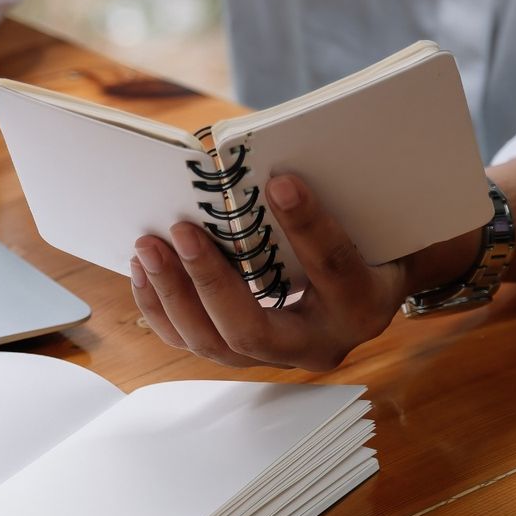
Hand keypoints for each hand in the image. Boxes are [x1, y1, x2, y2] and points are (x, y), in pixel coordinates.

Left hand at [128, 174, 420, 370]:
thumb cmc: (371, 242)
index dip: (307, 225)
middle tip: (182, 231)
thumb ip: (342, 197)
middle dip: (211, 281)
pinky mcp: (241, 353)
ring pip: (214, 344)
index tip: (279, 182)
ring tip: (149, 246)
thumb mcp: (370, 220)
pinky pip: (191, 341)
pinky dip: (161, 307)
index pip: (334, 268)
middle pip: (254, 331)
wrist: (372, 284)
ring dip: (174, 293)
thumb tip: (285, 161)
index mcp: (363, 305)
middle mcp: (319, 343)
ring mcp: (276, 355)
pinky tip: (144, 269)